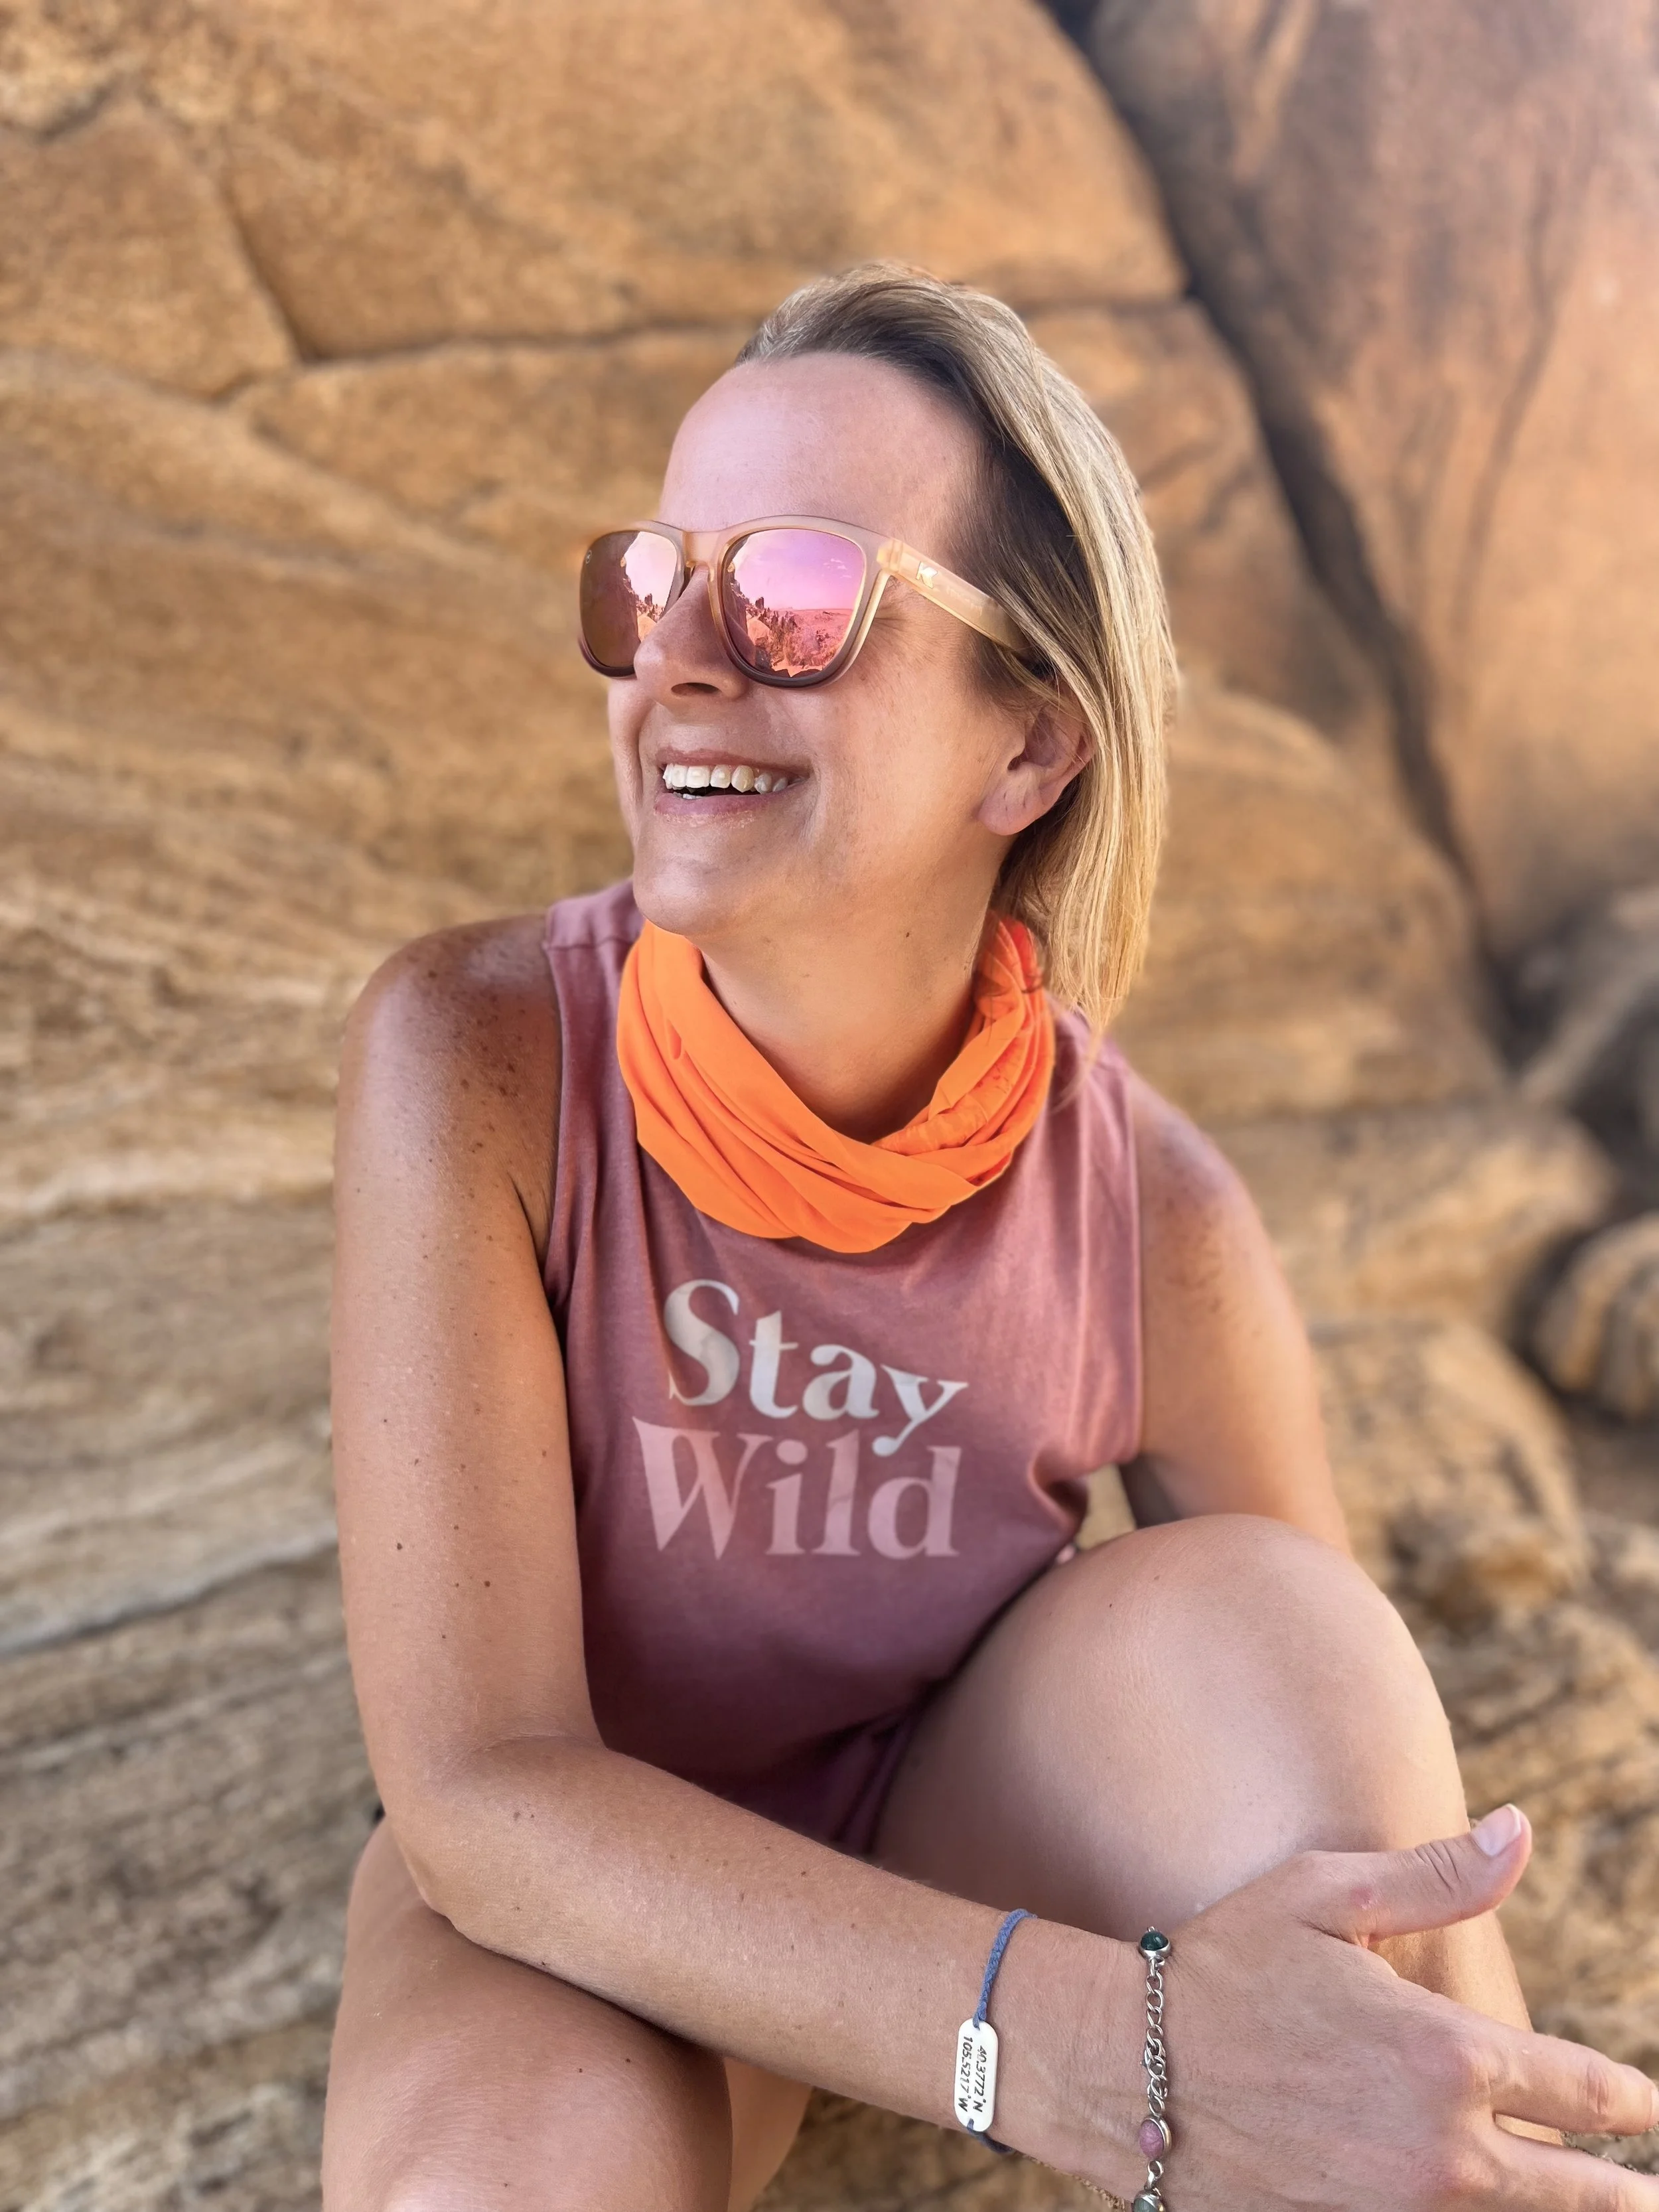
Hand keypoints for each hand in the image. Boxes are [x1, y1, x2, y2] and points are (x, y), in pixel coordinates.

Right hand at [1107, 1805, 1658, 2208]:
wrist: (1126, 2072)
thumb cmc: (1223, 1968)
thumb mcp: (1324, 1897)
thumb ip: (1437, 1876)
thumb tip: (1520, 1831)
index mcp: (1448, 2057)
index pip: (1584, 2092)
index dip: (1630, 2101)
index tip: (1647, 2106)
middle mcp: (1442, 2151)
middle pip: (1579, 2192)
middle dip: (1623, 2192)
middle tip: (1647, 2193)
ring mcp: (1397, 2210)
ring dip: (1555, 2211)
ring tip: (1598, 2209)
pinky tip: (1475, 2211)